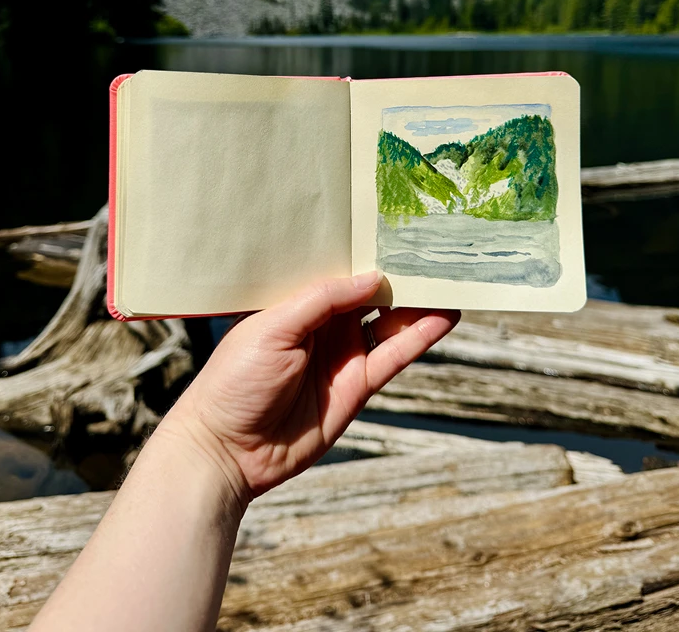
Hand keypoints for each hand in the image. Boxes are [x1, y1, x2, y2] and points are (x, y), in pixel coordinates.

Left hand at [160, 272, 458, 508]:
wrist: (227, 450)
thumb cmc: (235, 380)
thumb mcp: (273, 327)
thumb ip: (322, 299)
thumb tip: (373, 277)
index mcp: (297, 301)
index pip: (341, 269)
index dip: (368, 251)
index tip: (399, 227)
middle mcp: (324, 323)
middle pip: (371, 292)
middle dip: (400, 273)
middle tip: (437, 248)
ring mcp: (343, 353)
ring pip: (390, 321)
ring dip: (418, 303)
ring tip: (452, 279)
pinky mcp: (358, 385)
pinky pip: (394, 355)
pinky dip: (420, 337)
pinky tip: (443, 317)